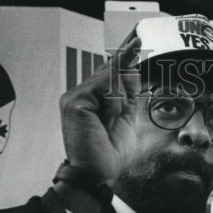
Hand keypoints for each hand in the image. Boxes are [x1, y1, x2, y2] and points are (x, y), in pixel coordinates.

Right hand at [59, 29, 142, 179]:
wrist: (96, 174)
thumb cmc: (109, 154)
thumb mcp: (125, 120)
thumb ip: (127, 97)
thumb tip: (134, 71)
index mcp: (92, 99)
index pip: (110, 73)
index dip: (125, 56)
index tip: (137, 38)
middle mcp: (81, 95)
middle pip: (111, 72)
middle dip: (126, 72)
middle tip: (134, 61)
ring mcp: (76, 97)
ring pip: (109, 79)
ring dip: (120, 97)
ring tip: (113, 120)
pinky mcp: (75, 102)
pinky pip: (103, 88)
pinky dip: (113, 100)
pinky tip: (110, 116)